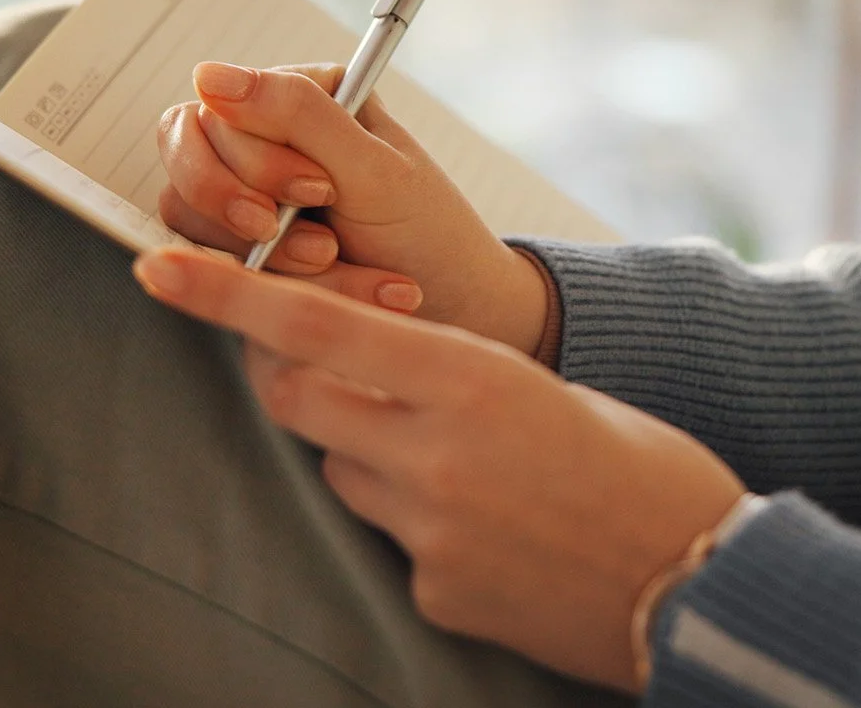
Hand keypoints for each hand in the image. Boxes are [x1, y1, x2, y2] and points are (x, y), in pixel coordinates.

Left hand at [132, 246, 745, 692]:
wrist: (704, 585)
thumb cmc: (649, 468)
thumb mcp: (553, 392)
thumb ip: (457, 382)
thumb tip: (388, 377)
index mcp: (471, 381)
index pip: (316, 329)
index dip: (227, 295)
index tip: (157, 265)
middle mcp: (434, 456)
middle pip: (299, 403)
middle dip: (297, 377)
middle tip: (329, 365)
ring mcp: (429, 533)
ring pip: (344, 472)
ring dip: (373, 453)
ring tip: (469, 465)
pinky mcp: (437, 594)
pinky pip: (395, 541)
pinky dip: (424, 524)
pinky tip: (497, 531)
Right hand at [155, 62, 550, 354]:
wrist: (455, 308)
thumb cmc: (427, 231)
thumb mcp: (374, 168)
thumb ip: (297, 115)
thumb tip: (210, 76)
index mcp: (303, 96)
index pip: (215, 110)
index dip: (251, 159)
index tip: (318, 193)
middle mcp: (266, 138)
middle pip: (190, 161)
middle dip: (249, 209)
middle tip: (320, 241)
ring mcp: (248, 196)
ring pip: (194, 219)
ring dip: (270, 255)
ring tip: (337, 261)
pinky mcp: (242, 252)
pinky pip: (217, 265)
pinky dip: (279, 283)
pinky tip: (334, 282)